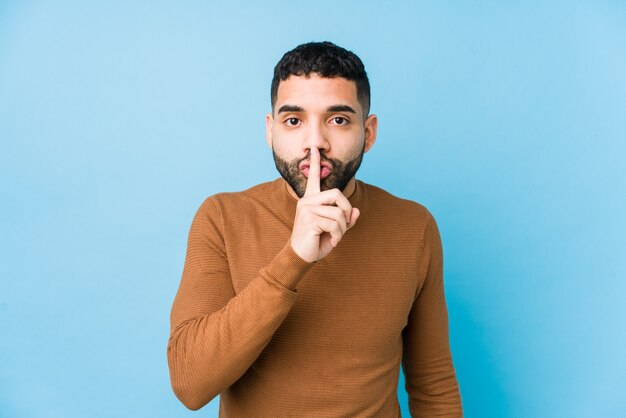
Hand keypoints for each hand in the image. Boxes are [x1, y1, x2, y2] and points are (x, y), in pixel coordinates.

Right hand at [290, 147, 359, 262]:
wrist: (302, 256)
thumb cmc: (316, 241)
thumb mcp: (335, 229)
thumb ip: (346, 219)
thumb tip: (356, 211)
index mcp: (311, 200)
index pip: (312, 177)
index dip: (314, 163)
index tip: (314, 149)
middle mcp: (307, 201)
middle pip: (337, 194)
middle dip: (347, 211)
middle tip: (344, 225)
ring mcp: (307, 209)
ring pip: (339, 213)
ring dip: (342, 229)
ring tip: (334, 237)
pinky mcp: (310, 219)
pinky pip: (335, 224)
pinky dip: (338, 235)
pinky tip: (330, 241)